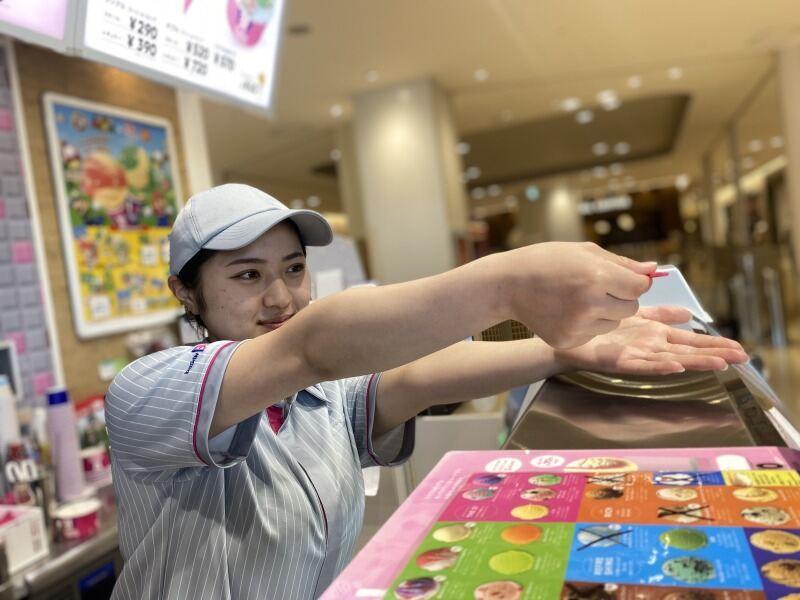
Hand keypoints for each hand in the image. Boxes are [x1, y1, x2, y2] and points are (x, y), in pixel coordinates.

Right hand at [501, 242, 654, 348]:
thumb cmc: (547, 261)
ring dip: (605, 313)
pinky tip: (567, 312)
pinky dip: (587, 325)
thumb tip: (654, 270)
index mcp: (597, 276)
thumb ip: (621, 263)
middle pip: (631, 308)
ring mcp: (578, 326)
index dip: (633, 281)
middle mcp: (590, 304)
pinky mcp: (568, 340)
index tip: (620, 278)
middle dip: (621, 298)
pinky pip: (594, 335)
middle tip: (598, 288)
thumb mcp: (584, 252)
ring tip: (579, 299)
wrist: (509, 284)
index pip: (640, 287)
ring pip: (613, 324)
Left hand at [553, 306, 747, 374]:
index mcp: (656, 335)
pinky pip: (642, 365)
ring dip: (694, 362)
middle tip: (741, 359)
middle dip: (714, 355)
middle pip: (687, 351)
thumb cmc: (602, 326)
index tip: (740, 349)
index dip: (715, 344)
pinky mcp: (618, 361)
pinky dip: (659, 366)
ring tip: (718, 364)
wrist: (569, 333)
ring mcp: (636, 355)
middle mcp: (650, 347)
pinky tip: (675, 366)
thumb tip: (689, 314)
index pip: (691, 340)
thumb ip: (661, 313)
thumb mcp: (636, 314)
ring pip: (671, 359)